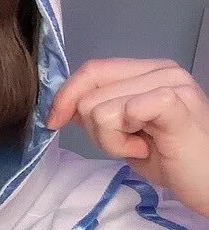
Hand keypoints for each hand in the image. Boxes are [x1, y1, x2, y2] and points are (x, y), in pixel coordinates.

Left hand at [48, 58, 208, 218]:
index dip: (66, 96)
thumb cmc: (170, 159)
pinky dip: (122, 141)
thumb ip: (100, 111)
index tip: (54, 122)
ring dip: (110, 141)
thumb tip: (64, 106)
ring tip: (139, 146)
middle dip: (95, 131)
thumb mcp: (124, 131)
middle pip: (89, 94)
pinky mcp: (175, 103)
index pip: (93, 70)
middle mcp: (161, 71)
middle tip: (126, 144)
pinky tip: (144, 148)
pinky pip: (123, 113)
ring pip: (99, 110)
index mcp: (149, 72)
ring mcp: (171, 84)